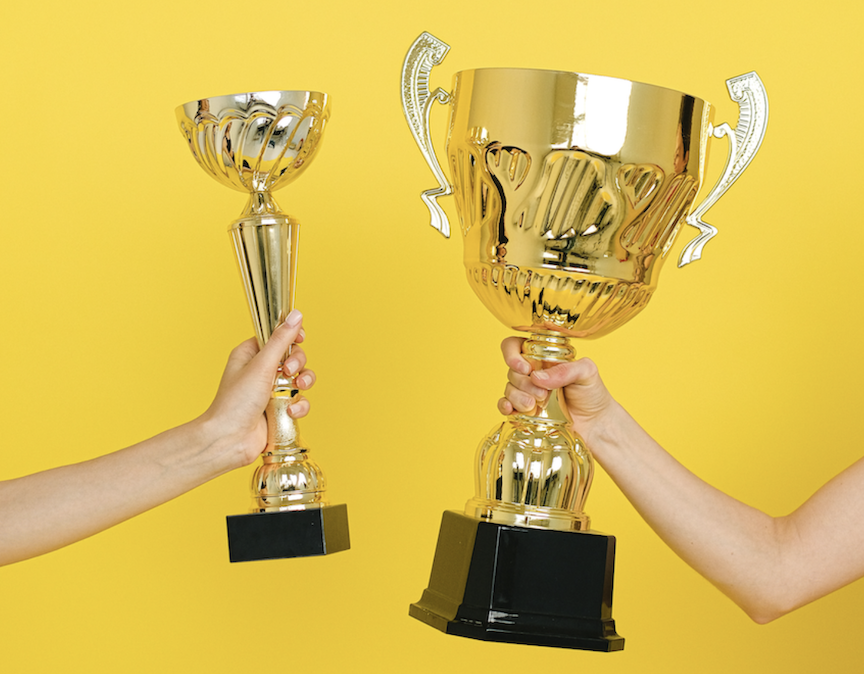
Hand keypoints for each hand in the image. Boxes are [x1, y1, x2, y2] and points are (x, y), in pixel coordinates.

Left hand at [198, 309, 315, 468]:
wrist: (229, 440)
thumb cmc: (235, 402)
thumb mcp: (261, 365)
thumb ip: (281, 340)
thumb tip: (296, 315)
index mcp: (251, 354)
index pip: (277, 336)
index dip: (291, 336)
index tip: (300, 339)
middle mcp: (261, 371)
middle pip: (294, 356)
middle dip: (298, 363)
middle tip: (289, 371)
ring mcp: (271, 391)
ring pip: (301, 378)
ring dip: (303, 383)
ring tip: (296, 388)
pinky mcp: (279, 409)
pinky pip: (300, 401)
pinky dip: (299, 405)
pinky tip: (290, 411)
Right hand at [497, 336, 616, 447]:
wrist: (595, 423)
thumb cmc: (592, 393)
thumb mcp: (586, 372)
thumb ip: (566, 370)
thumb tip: (537, 377)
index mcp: (543, 357)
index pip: (515, 345)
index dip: (512, 354)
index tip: (525, 368)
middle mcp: (532, 372)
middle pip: (511, 370)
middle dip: (523, 384)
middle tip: (542, 395)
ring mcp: (526, 391)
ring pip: (508, 388)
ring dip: (518, 398)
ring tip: (534, 406)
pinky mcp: (524, 410)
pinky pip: (505, 405)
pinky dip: (505, 407)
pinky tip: (512, 410)